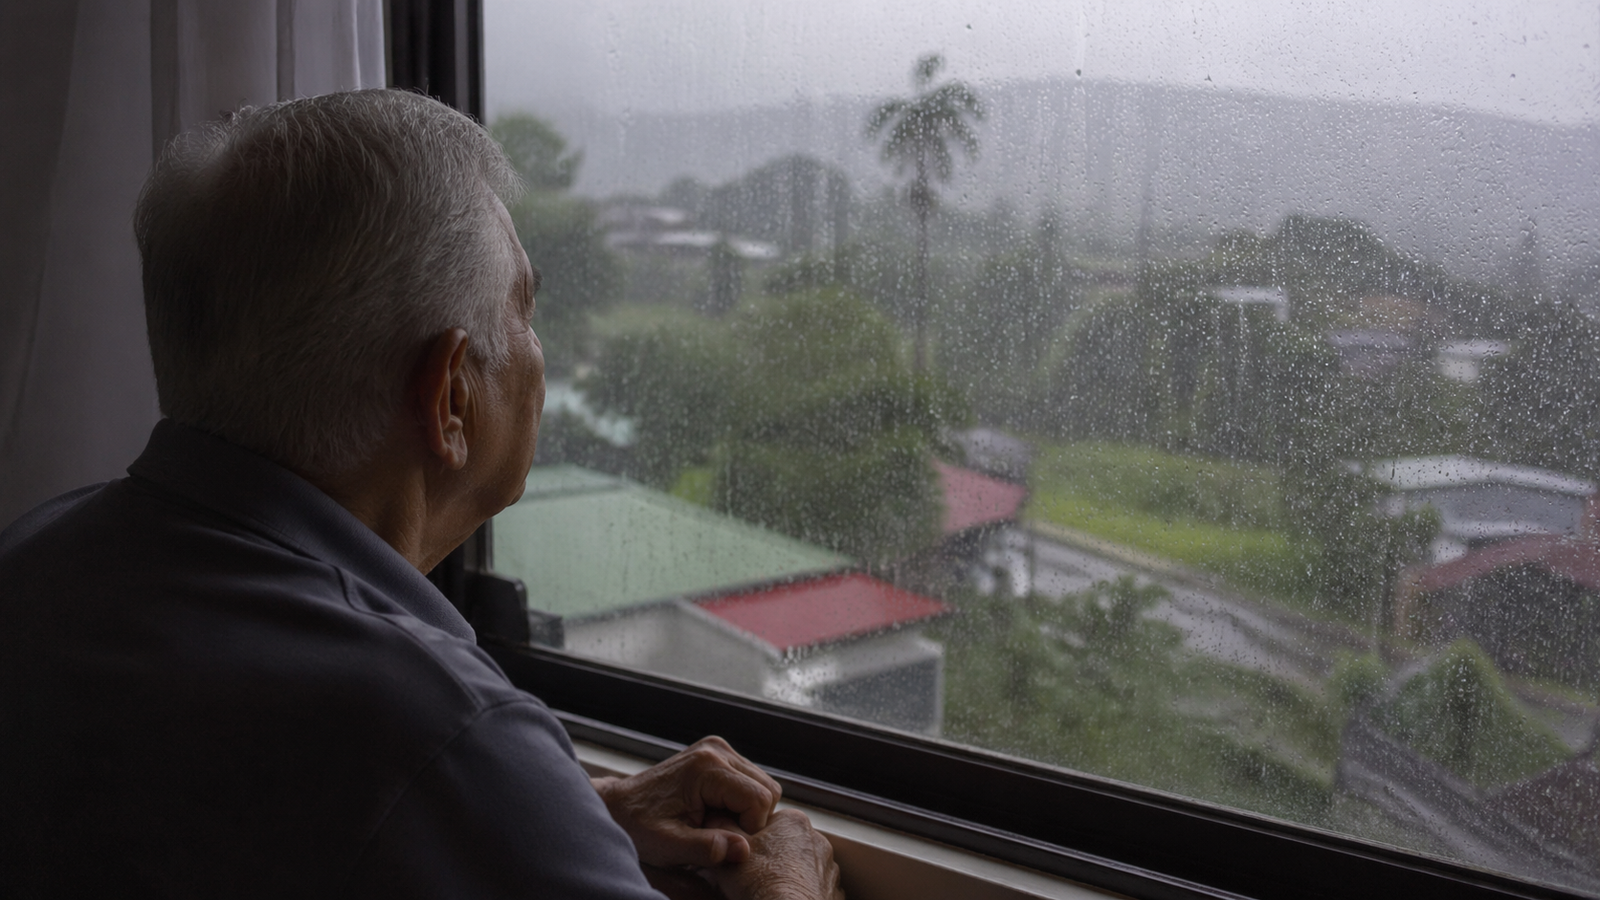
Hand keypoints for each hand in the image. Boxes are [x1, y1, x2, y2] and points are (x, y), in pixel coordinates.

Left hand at [593, 736, 782, 867]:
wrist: (618, 806)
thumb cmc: (639, 826)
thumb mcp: (669, 846)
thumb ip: (706, 849)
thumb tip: (744, 849)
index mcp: (707, 766)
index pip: (760, 798)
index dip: (750, 827)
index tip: (722, 840)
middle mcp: (717, 749)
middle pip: (767, 789)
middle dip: (750, 818)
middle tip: (716, 832)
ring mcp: (718, 748)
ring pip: (763, 785)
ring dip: (745, 810)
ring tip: (711, 822)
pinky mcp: (718, 754)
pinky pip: (750, 781)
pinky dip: (739, 801)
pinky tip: (712, 812)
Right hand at [701, 809, 843, 899]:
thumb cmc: (760, 884)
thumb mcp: (728, 851)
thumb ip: (721, 828)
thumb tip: (715, 818)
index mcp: (793, 822)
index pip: (767, 823)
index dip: (749, 839)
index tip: (739, 855)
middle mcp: (817, 841)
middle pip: (785, 845)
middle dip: (770, 858)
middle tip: (751, 877)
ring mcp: (829, 868)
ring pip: (801, 868)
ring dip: (787, 877)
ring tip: (767, 893)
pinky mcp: (833, 893)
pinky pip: (813, 889)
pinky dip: (801, 894)